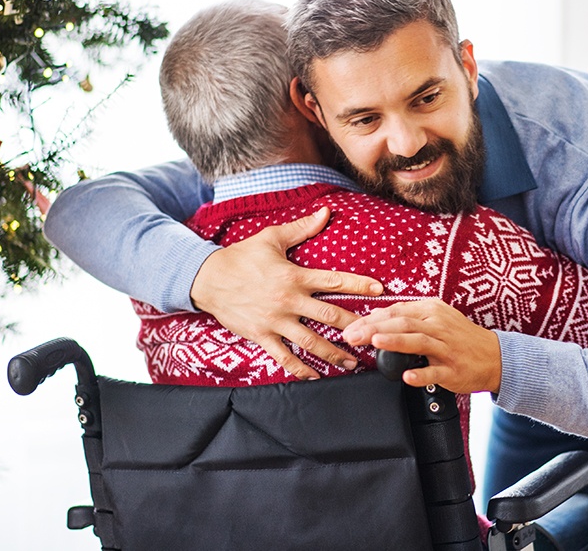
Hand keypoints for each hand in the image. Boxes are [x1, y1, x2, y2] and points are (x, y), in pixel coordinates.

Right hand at [191, 206, 383, 379]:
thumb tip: (325, 212)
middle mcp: (288, 300)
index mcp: (294, 276)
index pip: (334, 281)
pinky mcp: (261, 335)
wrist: (207, 279)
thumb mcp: (271, 238)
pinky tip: (315, 376)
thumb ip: (301, 228)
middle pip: (329, 317)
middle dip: (355, 327)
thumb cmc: (241, 257)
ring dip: (334, 354)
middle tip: (373, 335)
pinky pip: (284, 357)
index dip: (358, 285)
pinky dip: (300, 369)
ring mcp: (275, 321)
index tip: (379, 291)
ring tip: (352, 362)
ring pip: (311, 342)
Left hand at [342, 299, 501, 393]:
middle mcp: (438, 326)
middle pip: (403, 324)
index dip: (370, 318)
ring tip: (376, 343)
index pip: (395, 311)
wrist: (494, 356)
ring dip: (396, 342)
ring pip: (419, 342)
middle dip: (374, 329)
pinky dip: (421, 374)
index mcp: (431, 310)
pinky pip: (435, 372)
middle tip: (352, 336)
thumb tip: (375, 316)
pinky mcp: (453, 370)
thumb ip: (406, 317)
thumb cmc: (460, 338)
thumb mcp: (435, 318)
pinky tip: (407, 376)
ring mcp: (446, 349)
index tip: (350, 327)